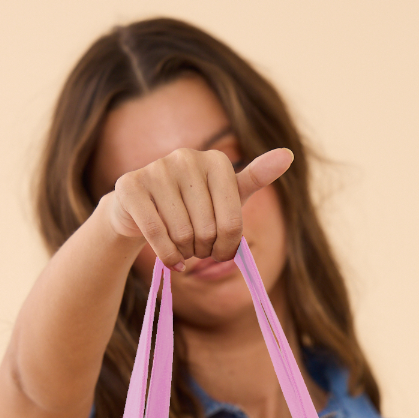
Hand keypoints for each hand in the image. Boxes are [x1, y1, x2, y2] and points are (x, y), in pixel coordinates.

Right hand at [100, 145, 293, 270]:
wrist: (139, 209)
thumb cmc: (191, 206)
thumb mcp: (226, 196)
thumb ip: (255, 178)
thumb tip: (287, 156)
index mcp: (216, 161)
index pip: (232, 223)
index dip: (227, 248)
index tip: (221, 250)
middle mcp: (186, 157)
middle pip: (206, 231)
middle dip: (203, 251)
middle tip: (197, 248)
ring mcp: (156, 169)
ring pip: (181, 234)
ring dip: (184, 253)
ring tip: (181, 247)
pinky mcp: (130, 186)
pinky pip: (157, 235)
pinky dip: (166, 257)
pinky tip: (170, 261)